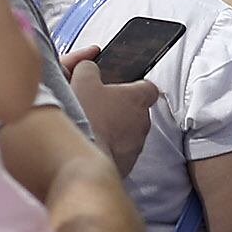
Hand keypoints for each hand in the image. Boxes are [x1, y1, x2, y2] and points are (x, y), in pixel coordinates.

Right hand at [64, 49, 157, 175]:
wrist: (83, 156)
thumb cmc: (86, 118)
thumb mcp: (83, 80)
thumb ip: (89, 68)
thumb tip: (89, 67)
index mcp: (137, 98)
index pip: (148, 88)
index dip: (135, 86)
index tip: (124, 87)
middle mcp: (143, 122)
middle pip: (136, 112)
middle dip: (120, 110)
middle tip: (99, 108)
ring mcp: (136, 145)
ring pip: (128, 134)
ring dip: (114, 130)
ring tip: (92, 127)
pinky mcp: (127, 164)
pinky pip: (120, 152)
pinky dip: (108, 148)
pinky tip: (92, 144)